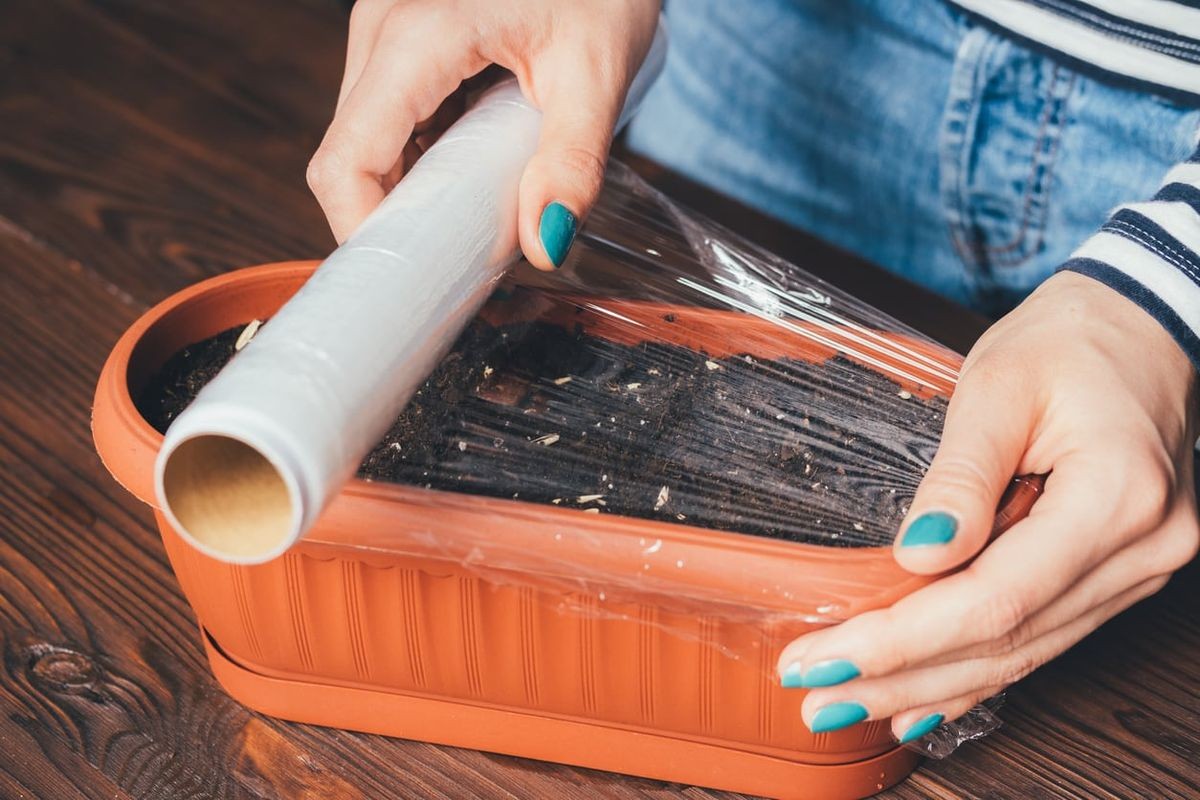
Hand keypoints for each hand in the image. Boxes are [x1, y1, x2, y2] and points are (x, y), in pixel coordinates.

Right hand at [306, 0, 660, 267]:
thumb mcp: (596, 72)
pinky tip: (472, 180)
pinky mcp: (404, 42)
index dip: (363, 231)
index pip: (347, 158)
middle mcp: (383, 28)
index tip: (409, 278)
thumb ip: (572, 162)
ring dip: (408, 192)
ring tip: (469, 227)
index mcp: (416, 34)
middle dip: (393, 219)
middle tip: (453, 265)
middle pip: (349, 154)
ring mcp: (387, 32)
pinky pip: (391, 119)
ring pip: (365, 139)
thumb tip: (544, 245)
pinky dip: (423, 161)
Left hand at [776, 271, 1197, 743]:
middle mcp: (1139, 550)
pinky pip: (1039, 637)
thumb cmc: (1070, 342)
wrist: (1138, 329)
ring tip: (849, 704)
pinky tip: (920, 703)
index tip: (826, 656)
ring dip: (929, 687)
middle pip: (1006, 640)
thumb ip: (958, 476)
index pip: (996, 598)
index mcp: (1116, 496)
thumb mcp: (998, 385)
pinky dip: (975, 673)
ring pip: (1022, 654)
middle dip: (901, 677)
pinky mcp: (1114, 574)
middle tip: (816, 694)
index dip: (904, 639)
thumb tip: (917, 556)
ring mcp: (1134, 570)